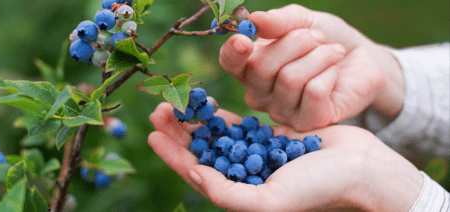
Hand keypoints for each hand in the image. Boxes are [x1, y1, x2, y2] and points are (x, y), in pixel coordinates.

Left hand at [148, 103, 422, 210]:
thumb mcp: (268, 201)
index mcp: (240, 195)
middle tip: (160, 110)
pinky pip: (239, 125)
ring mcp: (256, 155)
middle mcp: (244, 176)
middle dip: (179, 132)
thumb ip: (228, 193)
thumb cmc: (317, 190)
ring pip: (216, 136)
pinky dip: (221, 115)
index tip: (153, 134)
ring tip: (176, 103)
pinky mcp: (270, 137)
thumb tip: (194, 175)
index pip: (196, 174)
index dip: (172, 155)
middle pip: (202, 152)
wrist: (359, 169)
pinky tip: (206, 104)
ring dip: (195, 120)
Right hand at [219, 4, 404, 130]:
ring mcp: (281, 112)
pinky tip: (335, 74)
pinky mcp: (307, 123)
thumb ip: (278, 21)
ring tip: (332, 52)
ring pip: (290, 79)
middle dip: (295, 43)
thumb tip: (253, 20)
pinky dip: (329, 73)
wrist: (361, 59)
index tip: (244, 40)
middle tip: (318, 37)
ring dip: (319, 56)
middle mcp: (259, 94)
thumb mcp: (302, 21)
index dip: (232, 52)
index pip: (229, 63)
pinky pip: (313, 92)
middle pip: (261, 67)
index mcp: (250, 67)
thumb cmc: (325, 39)